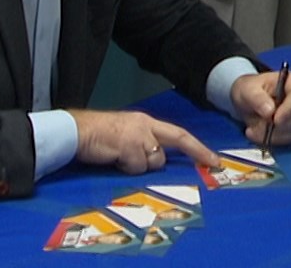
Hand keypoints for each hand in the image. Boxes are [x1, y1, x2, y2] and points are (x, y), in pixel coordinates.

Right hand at [65, 109, 216, 174]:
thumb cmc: (98, 136)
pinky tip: (114, 159)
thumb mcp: (126, 135)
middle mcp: (145, 126)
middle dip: (188, 153)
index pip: (177, 134)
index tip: (213, 158)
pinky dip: (126, 168)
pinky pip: (136, 167)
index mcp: (145, 122)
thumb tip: (156, 160)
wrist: (77, 131)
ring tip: (119, 158)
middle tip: (210, 163)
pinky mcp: (129, 145)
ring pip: (153, 162)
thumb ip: (143, 144)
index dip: (197, 146)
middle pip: (173, 144)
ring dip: (138, 166)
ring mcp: (138, 135)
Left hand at [229, 71, 290, 147]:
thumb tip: (270, 112)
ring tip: (254, 130)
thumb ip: (257, 98)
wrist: (247, 102)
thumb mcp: (247, 90)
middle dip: (279, 126)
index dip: (290, 109)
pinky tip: (261, 135)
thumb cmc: (250, 90)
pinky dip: (275, 140)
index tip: (275, 120)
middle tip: (257, 127)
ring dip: (275, 135)